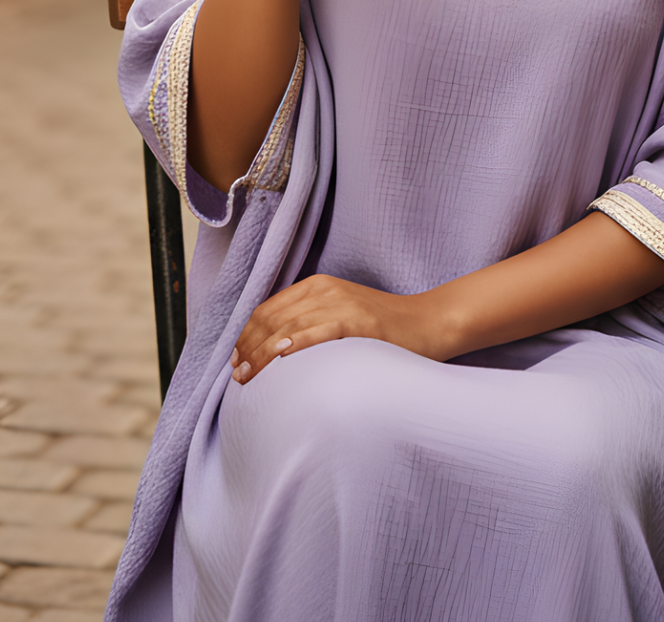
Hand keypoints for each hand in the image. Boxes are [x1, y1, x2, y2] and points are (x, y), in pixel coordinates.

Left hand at [230, 274, 451, 383]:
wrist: (427, 323)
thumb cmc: (383, 329)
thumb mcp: (341, 315)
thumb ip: (311, 324)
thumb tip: (275, 352)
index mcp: (318, 285)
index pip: (269, 308)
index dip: (247, 335)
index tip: (235, 360)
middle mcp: (325, 290)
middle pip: (273, 318)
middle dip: (248, 347)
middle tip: (236, 375)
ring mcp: (342, 304)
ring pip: (289, 327)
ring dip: (262, 353)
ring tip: (247, 377)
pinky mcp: (359, 322)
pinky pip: (319, 330)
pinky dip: (296, 343)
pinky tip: (280, 357)